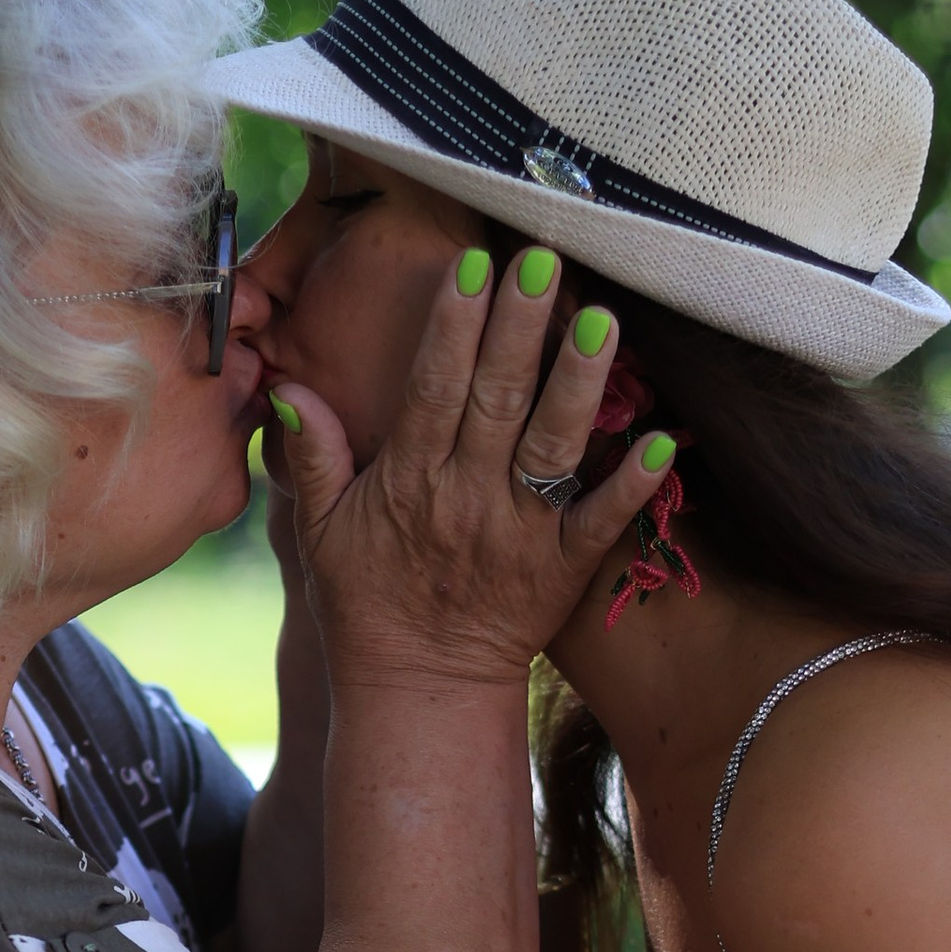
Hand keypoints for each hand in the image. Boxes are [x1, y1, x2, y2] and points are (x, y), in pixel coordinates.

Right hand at [264, 249, 671, 691]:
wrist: (417, 693)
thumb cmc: (367, 607)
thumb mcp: (321, 532)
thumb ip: (312, 456)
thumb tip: (289, 385)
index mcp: (409, 483)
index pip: (432, 391)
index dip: (453, 328)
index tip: (473, 266)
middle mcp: (467, 501)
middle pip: (497, 401)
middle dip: (520, 328)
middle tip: (543, 258)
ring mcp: (519, 536)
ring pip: (552, 449)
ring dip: (580, 384)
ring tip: (603, 321)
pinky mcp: (560, 572)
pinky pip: (600, 524)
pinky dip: (632, 486)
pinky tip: (661, 441)